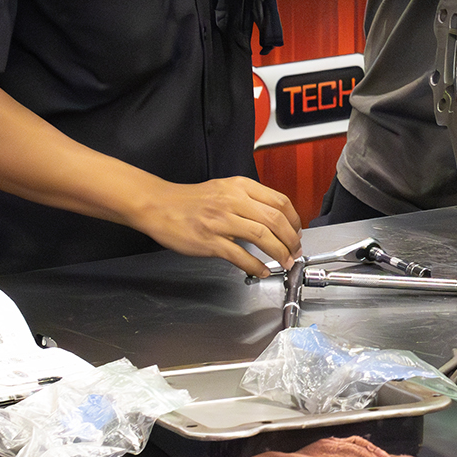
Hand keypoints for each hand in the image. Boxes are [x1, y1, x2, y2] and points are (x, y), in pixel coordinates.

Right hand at [132, 176, 301, 277]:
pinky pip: (240, 255)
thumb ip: (247, 199)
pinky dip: (255, 265)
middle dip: (291, 239)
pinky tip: (262, 270)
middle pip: (275, 220)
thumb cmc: (190, 200)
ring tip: (285, 261)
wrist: (159, 205)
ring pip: (262, 237)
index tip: (297, 231)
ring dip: (279, 252)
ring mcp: (221, 221)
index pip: (279, 201)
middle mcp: (233, 201)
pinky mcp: (210, 241)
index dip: (294, 219)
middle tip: (295, 250)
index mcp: (240, 187)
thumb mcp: (224, 188)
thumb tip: (272, 217)